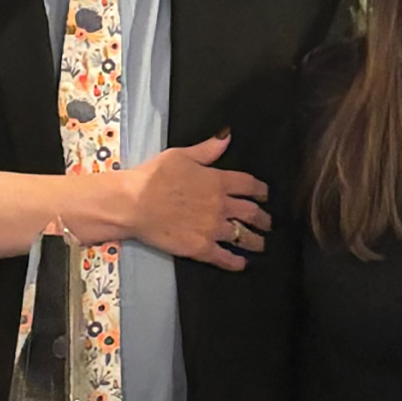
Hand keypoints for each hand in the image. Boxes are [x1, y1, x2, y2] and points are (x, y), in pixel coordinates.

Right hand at [110, 132, 270, 270]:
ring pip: (243, 236)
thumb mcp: (181, 155)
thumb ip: (207, 150)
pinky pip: (225, 257)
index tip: (264, 195)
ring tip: (260, 244)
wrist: (134, 203)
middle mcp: (221, 205)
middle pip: (252, 213)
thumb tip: (227, 137)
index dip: (261, 191)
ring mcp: (213, 228)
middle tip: (267, 223)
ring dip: (255, 241)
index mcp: (218, 181)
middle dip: (263, 219)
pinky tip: (242, 263)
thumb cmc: (153, 176)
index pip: (249, 185)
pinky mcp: (201, 248)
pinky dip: (236, 262)